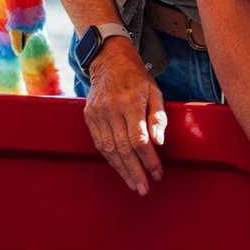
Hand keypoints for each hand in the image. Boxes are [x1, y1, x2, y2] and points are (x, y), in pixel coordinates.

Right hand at [82, 37, 165, 195]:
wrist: (109, 60)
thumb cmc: (137, 78)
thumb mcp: (155, 91)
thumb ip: (158, 117)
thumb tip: (159, 142)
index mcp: (130, 102)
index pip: (140, 140)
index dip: (149, 160)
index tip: (158, 174)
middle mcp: (112, 108)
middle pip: (123, 149)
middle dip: (135, 172)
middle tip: (144, 189)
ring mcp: (98, 113)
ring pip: (109, 150)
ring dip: (122, 170)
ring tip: (133, 185)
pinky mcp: (89, 116)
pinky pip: (99, 143)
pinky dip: (110, 159)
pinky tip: (120, 169)